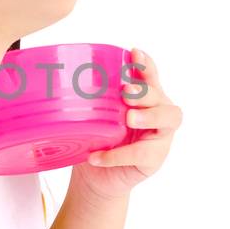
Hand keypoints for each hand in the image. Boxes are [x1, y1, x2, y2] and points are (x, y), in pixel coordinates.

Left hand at [71, 47, 181, 199]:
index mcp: (146, 97)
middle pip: (162, 97)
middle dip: (146, 92)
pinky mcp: (155, 159)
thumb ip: (92, 99)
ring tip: (128, 117)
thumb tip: (62, 77)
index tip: (134, 52)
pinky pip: (141, 154)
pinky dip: (117, 155)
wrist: (95, 176)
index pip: (151, 76)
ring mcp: (161, 137)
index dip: (146, 64)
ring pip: (167, 120)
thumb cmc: (98, 139)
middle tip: (126, 93)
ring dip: (148, 115)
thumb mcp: (94, 116)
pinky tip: (96, 155)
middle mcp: (159, 113)